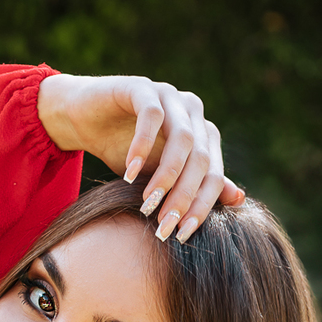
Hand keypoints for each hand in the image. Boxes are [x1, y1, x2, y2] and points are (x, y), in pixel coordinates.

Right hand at [37, 72, 244, 244]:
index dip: (201, 206)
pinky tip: (130, 172)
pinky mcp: (142, 86)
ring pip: (182, 139)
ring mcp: (170, 95)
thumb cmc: (124, 148)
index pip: (213, 175)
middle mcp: (193, 111)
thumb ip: (195, 185)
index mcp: (203, 133)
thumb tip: (239, 200)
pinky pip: (152, 116)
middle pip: (200, 159)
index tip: (182, 235)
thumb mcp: (159, 175)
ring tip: (147, 202)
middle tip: (164, 225)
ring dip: (166, 175)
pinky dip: (143, 146)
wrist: (83, 119)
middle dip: (183, 196)